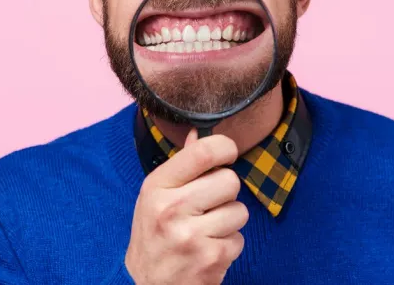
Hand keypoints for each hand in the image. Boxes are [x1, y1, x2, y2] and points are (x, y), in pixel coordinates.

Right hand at [125, 129, 247, 284]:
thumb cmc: (153, 235)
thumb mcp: (155, 196)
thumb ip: (181, 165)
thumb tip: (198, 133)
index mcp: (157, 187)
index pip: (203, 152)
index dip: (225, 147)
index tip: (228, 153)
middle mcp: (172, 209)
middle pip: (230, 180)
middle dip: (226, 191)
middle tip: (210, 203)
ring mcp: (192, 236)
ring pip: (240, 210)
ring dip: (229, 220)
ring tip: (207, 229)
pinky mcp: (211, 259)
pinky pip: (240, 239)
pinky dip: (229, 245)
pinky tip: (208, 248)